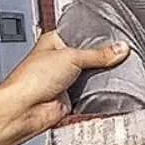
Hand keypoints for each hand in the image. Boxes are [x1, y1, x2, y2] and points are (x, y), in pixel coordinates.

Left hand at [0, 32, 129, 131]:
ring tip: (113, 71)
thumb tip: (119, 48)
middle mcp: (60, 60)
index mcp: (55, 42)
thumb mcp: (70, 56)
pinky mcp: (72, 97)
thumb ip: (98, 54)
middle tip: (119, 54)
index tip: (117, 37)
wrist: (25, 109)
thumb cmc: (31, 79)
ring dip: (100, 76)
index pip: (82, 35)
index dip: (99, 36)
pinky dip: (99, 92)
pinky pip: (92, 92)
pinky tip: (105, 88)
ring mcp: (66, 80)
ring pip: (92, 75)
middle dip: (102, 58)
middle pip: (90, 56)